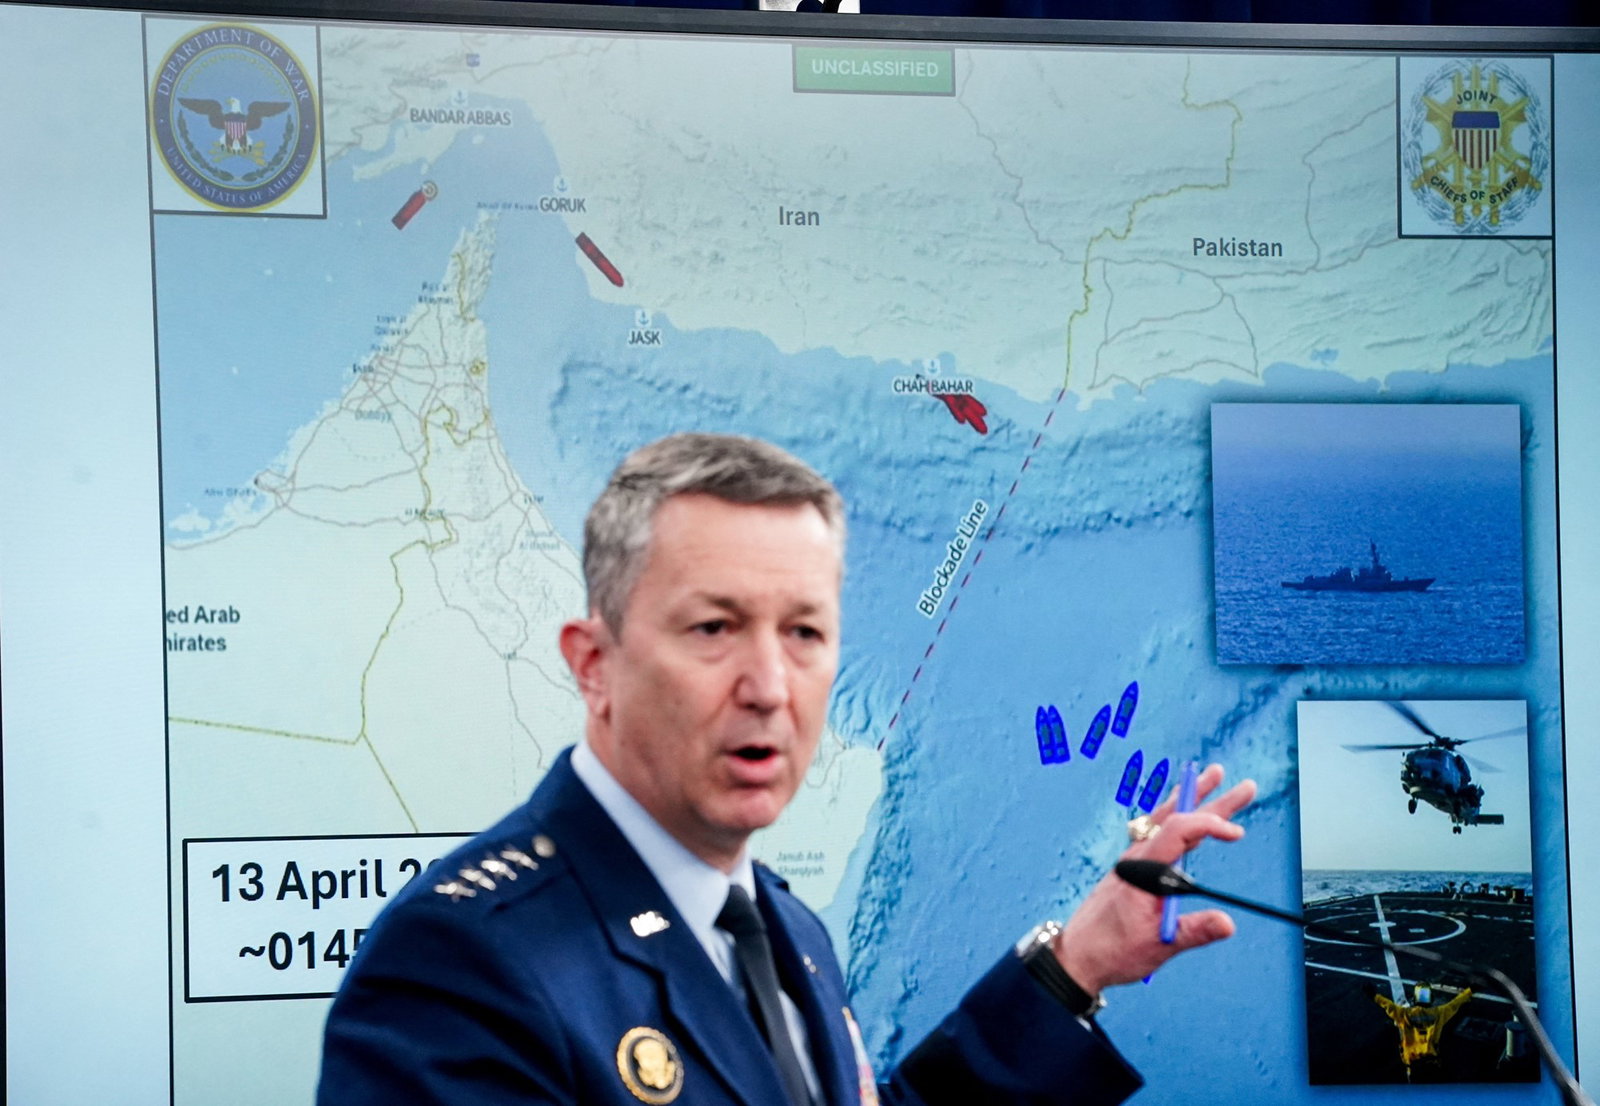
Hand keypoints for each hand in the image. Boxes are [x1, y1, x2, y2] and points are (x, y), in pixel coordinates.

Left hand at [1053, 764, 1255, 995]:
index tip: (1236, 832)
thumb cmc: (1113, 950)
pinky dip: (1175, 816)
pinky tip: (1183, 812)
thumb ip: (1193, 932)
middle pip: (1177, 818)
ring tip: (1212, 777)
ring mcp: (1134, 860)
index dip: (1209, 824)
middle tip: (1244, 787)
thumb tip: (1227, 923)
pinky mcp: (1134, 868)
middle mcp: (1138, 857)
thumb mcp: (1159, 946)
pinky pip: (1157, 832)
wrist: (1078, 955)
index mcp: (1142, 868)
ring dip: (1192, 799)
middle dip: (1212, 800)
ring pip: (1166, 819)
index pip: (1178, 830)